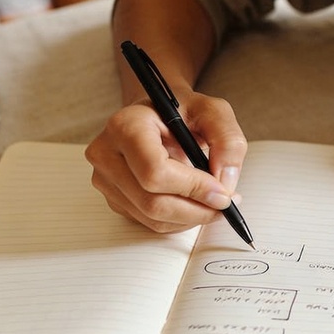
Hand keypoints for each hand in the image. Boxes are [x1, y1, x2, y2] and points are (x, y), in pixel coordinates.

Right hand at [85, 91, 247, 231]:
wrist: (159, 115)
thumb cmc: (183, 111)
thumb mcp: (213, 112)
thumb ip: (227, 141)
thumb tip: (224, 183)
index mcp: (126, 126)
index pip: (155, 171)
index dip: (193, 188)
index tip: (223, 192)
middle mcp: (107, 153)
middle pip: (152, 202)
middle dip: (197, 210)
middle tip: (225, 204)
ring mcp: (105, 179)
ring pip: (152, 218)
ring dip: (191, 218)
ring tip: (213, 202)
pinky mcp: (113, 197)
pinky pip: (149, 222)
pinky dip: (178, 220)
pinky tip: (193, 202)